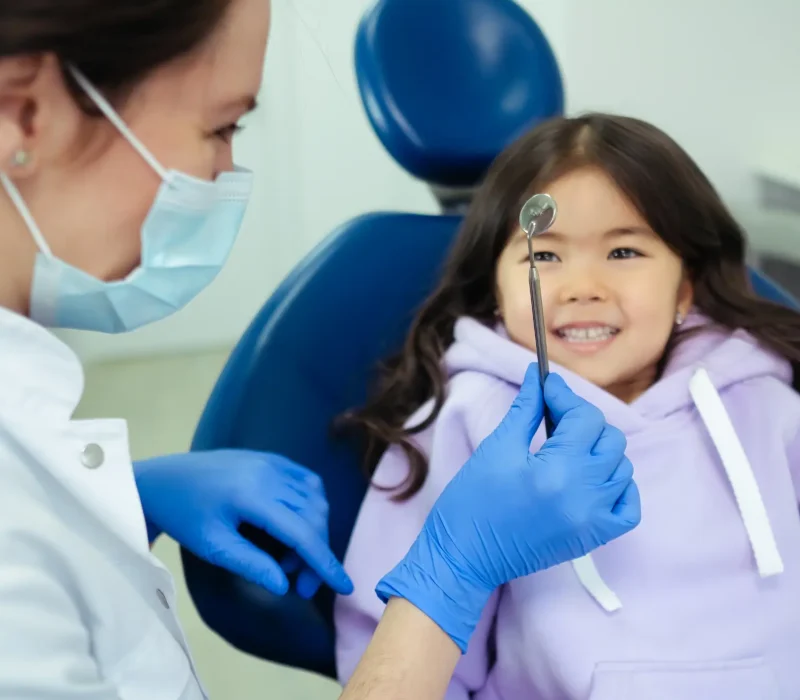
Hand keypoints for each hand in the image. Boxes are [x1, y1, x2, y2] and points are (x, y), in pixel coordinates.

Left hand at [134, 450, 352, 597]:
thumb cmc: (183, 516)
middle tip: (299, 585)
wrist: (163, 480)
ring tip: (290, 557)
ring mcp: (272, 461)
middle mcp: (269, 473)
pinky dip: (312, 505)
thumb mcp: (212, 546)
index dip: (325, 561)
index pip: (302, 532)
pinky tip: (297, 525)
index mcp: (252, 496)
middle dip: (315, 554)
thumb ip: (251, 565)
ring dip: (314, 530)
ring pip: (314, 499)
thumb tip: (285, 586)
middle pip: (313, 517)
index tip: (344, 587)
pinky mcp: (271, 458)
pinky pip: (306, 480)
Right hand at [376, 365, 639, 651]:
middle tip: (553, 416)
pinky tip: (592, 477)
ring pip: (621, 468)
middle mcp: (584, 496)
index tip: (546, 386)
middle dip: (583, 420)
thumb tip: (537, 377)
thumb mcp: (497, 448)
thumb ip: (526, 409)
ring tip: (568, 447)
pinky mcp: (594, 538)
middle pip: (609, 439)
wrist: (464, 556)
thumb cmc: (471, 501)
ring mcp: (594, 520)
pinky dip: (618, 486)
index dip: (564, 396)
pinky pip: (628, 505)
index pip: (584, 418)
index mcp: (557, 471)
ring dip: (599, 450)